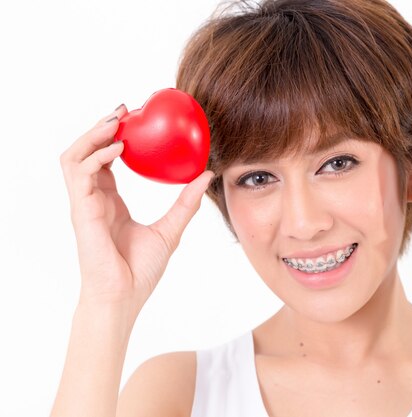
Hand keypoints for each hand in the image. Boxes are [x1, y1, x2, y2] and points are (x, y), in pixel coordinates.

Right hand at [59, 105, 214, 314]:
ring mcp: (85, 204)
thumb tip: (206, 175)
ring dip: (92, 135)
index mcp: (110, 201)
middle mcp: (94, 199)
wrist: (124, 298)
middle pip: (86, 152)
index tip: (134, 119)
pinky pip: (80, 174)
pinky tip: (117, 149)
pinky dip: (95, 156)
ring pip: (74, 157)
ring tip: (116, 121)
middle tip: (124, 110)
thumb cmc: (140, 270)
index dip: (114, 137)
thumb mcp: (171, 229)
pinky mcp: (82, 212)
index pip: (105, 160)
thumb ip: (185, 203)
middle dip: (100, 127)